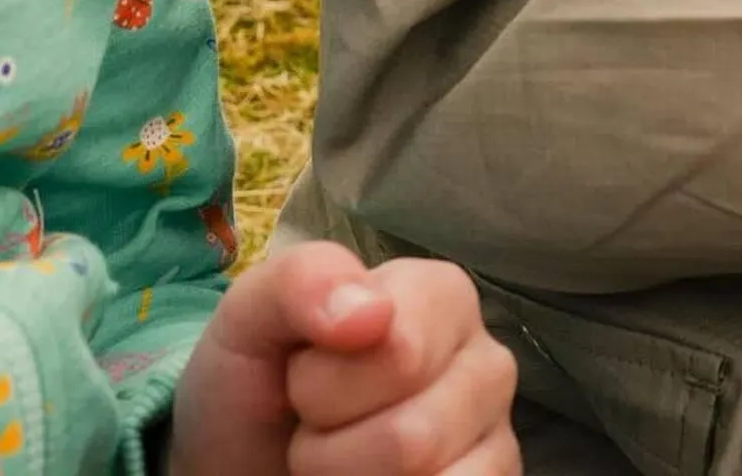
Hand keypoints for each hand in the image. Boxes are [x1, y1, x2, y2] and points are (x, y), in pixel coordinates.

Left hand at [170, 243, 519, 475]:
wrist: (245, 458)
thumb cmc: (260, 382)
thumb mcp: (254, 314)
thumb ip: (303, 282)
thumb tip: (370, 315)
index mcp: (443, 296)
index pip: (400, 353)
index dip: (324, 384)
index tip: (300, 376)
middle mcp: (486, 359)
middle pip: (411, 436)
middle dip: (330, 449)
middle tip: (312, 430)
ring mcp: (496, 432)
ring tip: (339, 461)